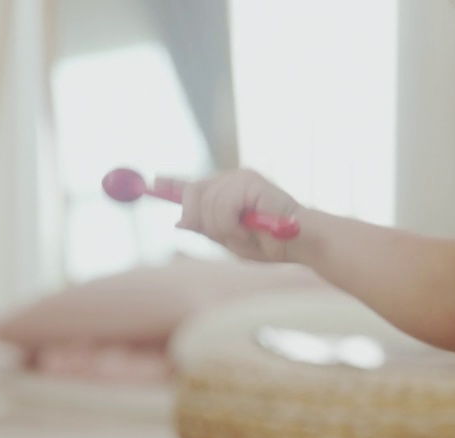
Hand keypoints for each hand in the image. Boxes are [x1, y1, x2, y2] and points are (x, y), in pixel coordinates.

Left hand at [165, 169, 302, 262]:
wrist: (300, 244)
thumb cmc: (270, 244)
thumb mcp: (230, 239)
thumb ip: (206, 228)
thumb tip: (179, 222)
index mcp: (227, 191)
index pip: (193, 184)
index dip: (172, 184)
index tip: (155, 182)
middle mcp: (232, 179)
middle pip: (193, 193)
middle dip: (202, 220)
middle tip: (226, 236)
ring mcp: (241, 177)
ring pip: (207, 204)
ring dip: (222, 229)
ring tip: (246, 235)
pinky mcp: (250, 181)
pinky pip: (223, 206)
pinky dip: (232, 226)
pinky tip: (249, 230)